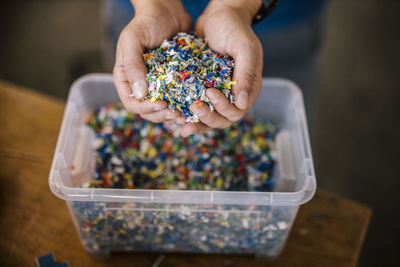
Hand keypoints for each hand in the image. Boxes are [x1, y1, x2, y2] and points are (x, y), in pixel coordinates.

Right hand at [113, 0, 190, 123]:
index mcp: (127, 79)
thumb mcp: (132, 39)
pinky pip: (179, 99)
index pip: (132, 103)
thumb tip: (140, 93)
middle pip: (149, 111)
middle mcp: (142, 85)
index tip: (161, 105)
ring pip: (164, 109)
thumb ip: (132, 65)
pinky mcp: (174, 82)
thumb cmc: (146, 22)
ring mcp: (159, 85)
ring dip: (174, 115)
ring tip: (187, 114)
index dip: (145, 108)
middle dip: (162, 115)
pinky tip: (195, 106)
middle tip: (177, 114)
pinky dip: (185, 106)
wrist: (168, 11)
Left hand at [181, 0, 262, 136]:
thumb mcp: (244, 48)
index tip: (210, 92)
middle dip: (208, 117)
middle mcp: (233, 95)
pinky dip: (186, 112)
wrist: (218, 15)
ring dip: (195, 121)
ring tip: (180, 119)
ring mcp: (217, 93)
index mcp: (247, 88)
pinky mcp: (201, 88)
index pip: (237, 111)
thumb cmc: (235, 28)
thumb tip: (242, 103)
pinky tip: (174, 113)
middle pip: (222, 119)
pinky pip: (195, 105)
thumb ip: (246, 74)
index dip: (223, 108)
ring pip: (208, 117)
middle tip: (194, 107)